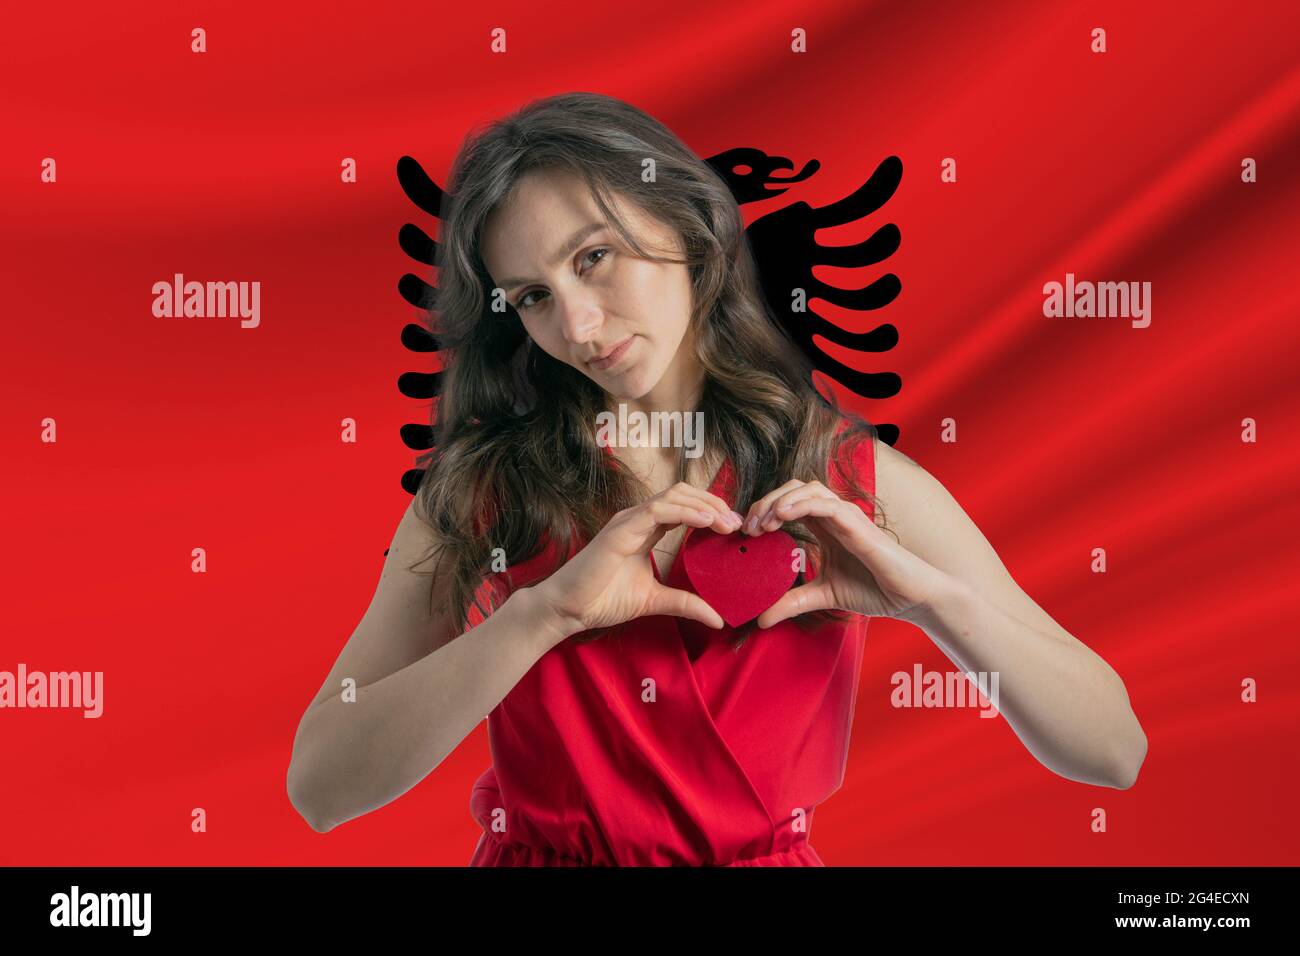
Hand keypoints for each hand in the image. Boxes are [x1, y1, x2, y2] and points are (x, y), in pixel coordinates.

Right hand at [533, 482, 744, 638]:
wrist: (570, 609)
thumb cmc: (603, 599)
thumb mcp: (655, 600)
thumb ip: (685, 603)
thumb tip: (718, 619)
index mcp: (646, 529)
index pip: (684, 506)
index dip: (711, 511)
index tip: (734, 528)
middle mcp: (638, 518)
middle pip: (684, 493)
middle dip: (714, 503)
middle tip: (737, 523)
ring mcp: (629, 520)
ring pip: (674, 495)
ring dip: (705, 505)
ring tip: (727, 522)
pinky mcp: (622, 529)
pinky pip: (659, 510)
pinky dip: (686, 512)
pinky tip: (707, 522)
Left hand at [742, 479, 951, 626]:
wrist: (909, 598)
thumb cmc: (874, 589)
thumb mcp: (822, 596)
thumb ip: (792, 602)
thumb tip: (760, 620)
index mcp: (825, 527)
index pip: (789, 503)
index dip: (765, 510)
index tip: (747, 532)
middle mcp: (834, 516)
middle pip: (793, 489)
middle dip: (766, 501)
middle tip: (748, 526)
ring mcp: (847, 517)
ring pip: (808, 489)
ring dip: (780, 500)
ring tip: (762, 521)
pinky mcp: (858, 525)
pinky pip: (827, 505)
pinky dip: (802, 504)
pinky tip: (782, 515)